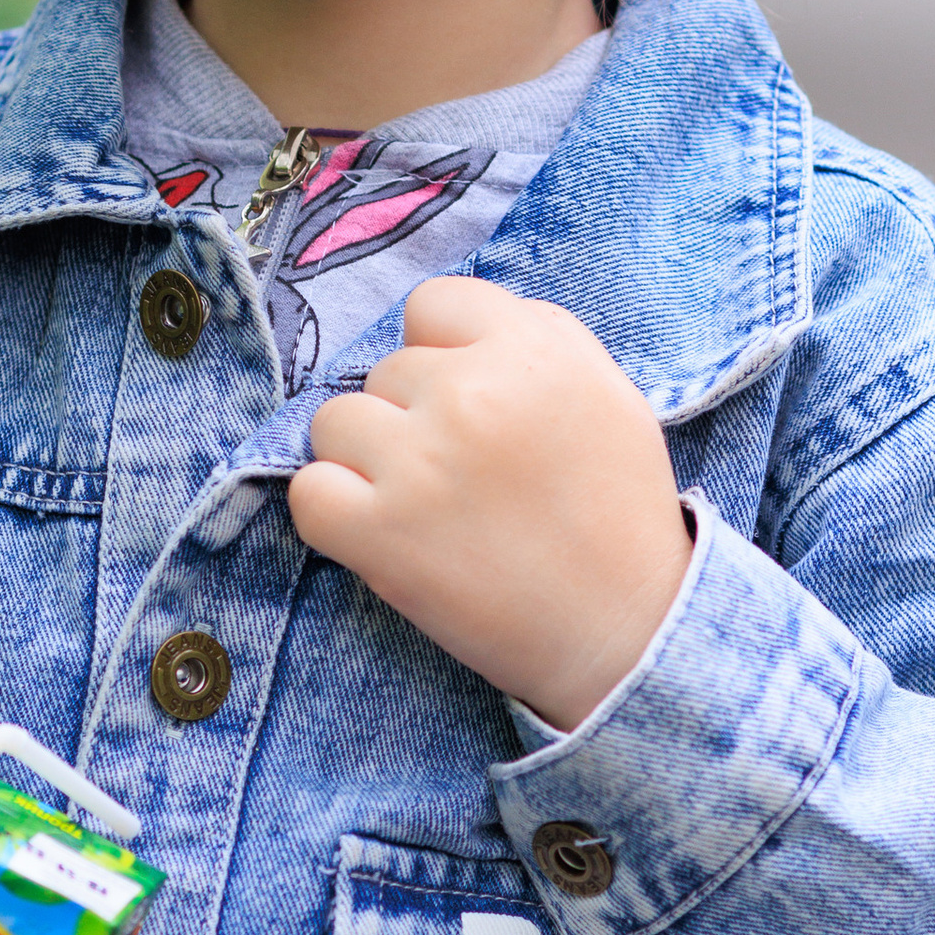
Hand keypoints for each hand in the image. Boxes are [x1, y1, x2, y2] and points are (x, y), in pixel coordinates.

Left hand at [289, 278, 693, 733]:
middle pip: (387, 369)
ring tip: (424, 507)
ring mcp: (421, 460)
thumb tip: (450, 327)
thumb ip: (533, 340)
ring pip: (335, 421)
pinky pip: (307, 489)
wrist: (627, 631)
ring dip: (366, 461)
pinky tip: (380, 535)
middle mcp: (473, 390)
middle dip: (414, 417)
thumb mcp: (607, 393)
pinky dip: (332, 513)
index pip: (432, 304)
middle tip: (465, 478)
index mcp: (533, 347)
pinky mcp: (380, 531)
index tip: (466, 404)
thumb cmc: (617, 513)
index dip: (441, 353)